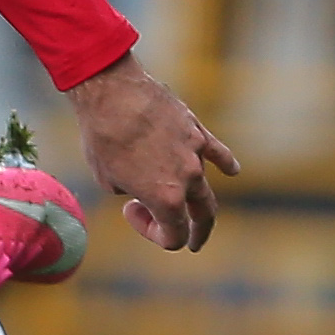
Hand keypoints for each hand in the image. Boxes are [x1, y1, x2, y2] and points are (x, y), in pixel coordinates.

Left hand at [68, 51, 236, 254]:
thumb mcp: (107, 178)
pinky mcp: (196, 129)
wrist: (112, 93)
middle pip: (202, 216)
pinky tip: (231, 170)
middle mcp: (188, 179)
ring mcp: (196, 153)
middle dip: (196, 232)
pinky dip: (225, 162)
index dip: (151, 232)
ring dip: (198, 198)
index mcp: (166, 199)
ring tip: (200, 209)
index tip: (129, 210)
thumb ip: (132, 191)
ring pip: (206, 184)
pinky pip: (217, 151)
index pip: (171, 235)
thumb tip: (141, 185)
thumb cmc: (102, 137)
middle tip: (193, 242)